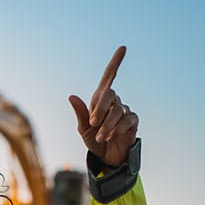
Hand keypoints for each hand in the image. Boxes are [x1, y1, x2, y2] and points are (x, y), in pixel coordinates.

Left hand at [69, 46, 138, 166]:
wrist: (106, 157)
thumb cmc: (93, 140)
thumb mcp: (83, 129)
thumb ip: (80, 113)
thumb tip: (71, 96)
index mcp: (100, 100)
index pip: (109, 77)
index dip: (115, 62)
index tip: (123, 48)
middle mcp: (114, 102)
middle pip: (108, 94)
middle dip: (99, 109)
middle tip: (92, 123)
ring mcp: (125, 110)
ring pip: (116, 111)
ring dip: (106, 126)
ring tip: (100, 137)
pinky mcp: (133, 121)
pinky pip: (126, 120)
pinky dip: (117, 129)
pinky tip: (112, 136)